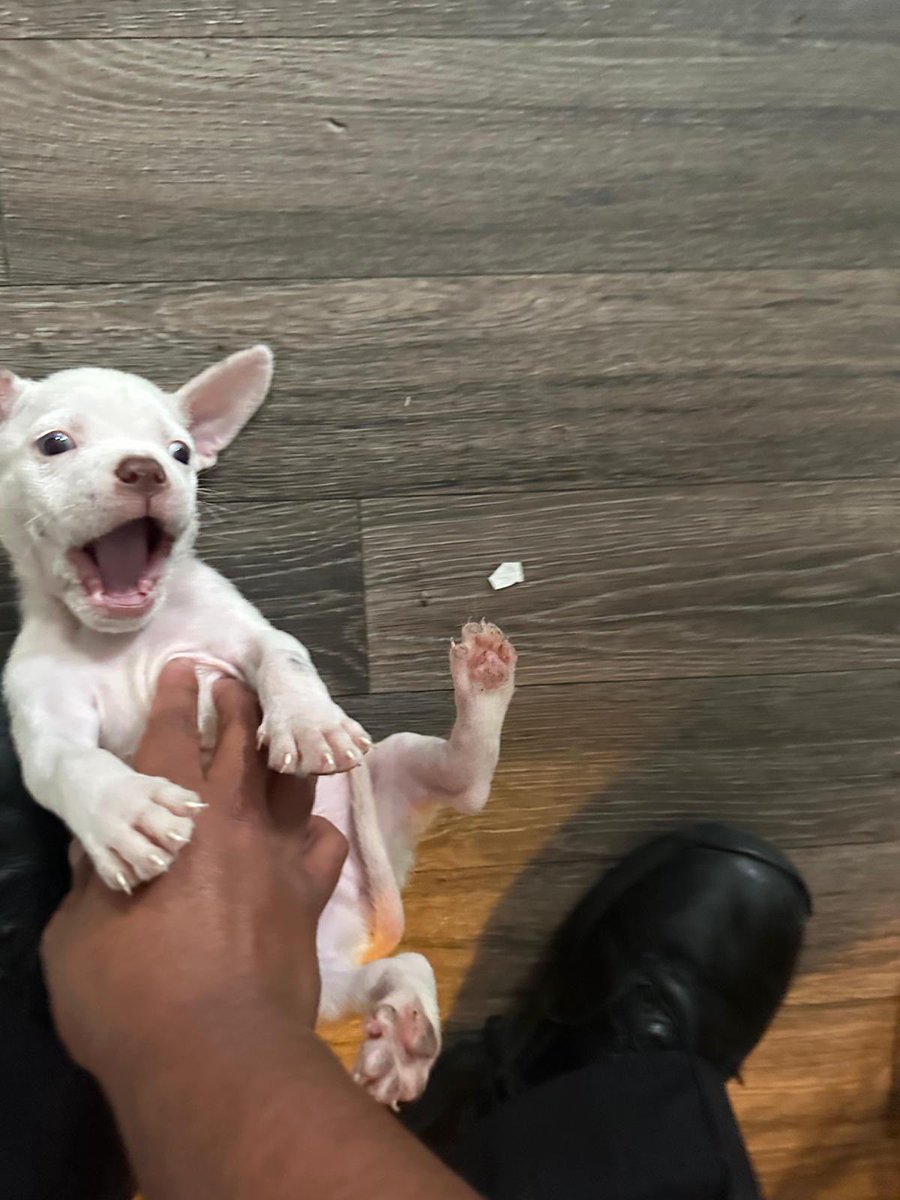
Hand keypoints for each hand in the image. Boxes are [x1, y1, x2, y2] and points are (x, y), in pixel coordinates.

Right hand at [41, 661, 346, 1080]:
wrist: (214, 1053)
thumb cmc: (127, 995)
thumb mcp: (76, 935)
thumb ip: (91, 879)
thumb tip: (98, 847)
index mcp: (168, 816)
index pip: (169, 737)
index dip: (173, 699)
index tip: (181, 669)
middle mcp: (231, 818)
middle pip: (241, 739)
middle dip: (236, 702)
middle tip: (232, 683)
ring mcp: (278, 852)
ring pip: (291, 778)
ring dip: (282, 749)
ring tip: (278, 734)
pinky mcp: (310, 893)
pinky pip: (327, 841)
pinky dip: (318, 827)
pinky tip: (308, 830)